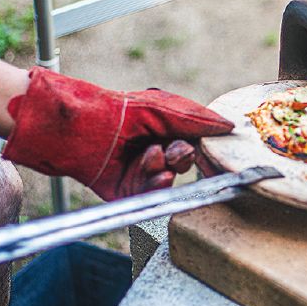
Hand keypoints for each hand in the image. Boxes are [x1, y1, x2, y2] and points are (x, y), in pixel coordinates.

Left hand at [3, 69, 232, 199]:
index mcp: (164, 131)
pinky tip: (156, 174)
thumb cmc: (117, 110)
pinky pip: (150, 196)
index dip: (205, 150)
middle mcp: (153, 152)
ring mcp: (138, 173)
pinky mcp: (125, 192)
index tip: (216, 154)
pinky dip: (156, 186)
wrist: (76, 127)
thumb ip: (197, 119)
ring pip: (167, 180)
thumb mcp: (164, 109)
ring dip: (164, 168)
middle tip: (175, 151)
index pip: (194, 143)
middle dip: (183, 157)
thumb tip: (230, 126)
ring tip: (152, 156)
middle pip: (183, 163)